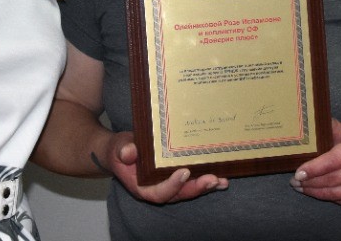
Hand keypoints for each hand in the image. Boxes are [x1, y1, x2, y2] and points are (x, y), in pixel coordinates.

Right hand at [105, 131, 227, 203]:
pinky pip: (192, 182)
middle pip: (179, 194)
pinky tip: (222, 178)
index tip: (184, 172)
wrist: (123, 151)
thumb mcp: (119, 147)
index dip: (172, 185)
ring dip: (206, 186)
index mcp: (142, 187)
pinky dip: (207, 181)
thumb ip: (123, 150)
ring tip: (222, 181)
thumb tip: (128, 152)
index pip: (158, 192)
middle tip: (212, 179)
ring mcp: (169, 185)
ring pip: (189, 190)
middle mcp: (158, 190)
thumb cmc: (121, 149)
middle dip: (196, 188)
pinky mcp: (177, 178)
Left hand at [290, 119, 340, 206]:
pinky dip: (327, 197)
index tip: (298, 173)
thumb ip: (329, 127)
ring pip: (334, 193)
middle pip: (331, 180)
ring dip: (314, 192)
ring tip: (301, 187)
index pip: (331, 162)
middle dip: (309, 182)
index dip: (313, 169)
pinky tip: (316, 191)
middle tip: (294, 181)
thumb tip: (308, 122)